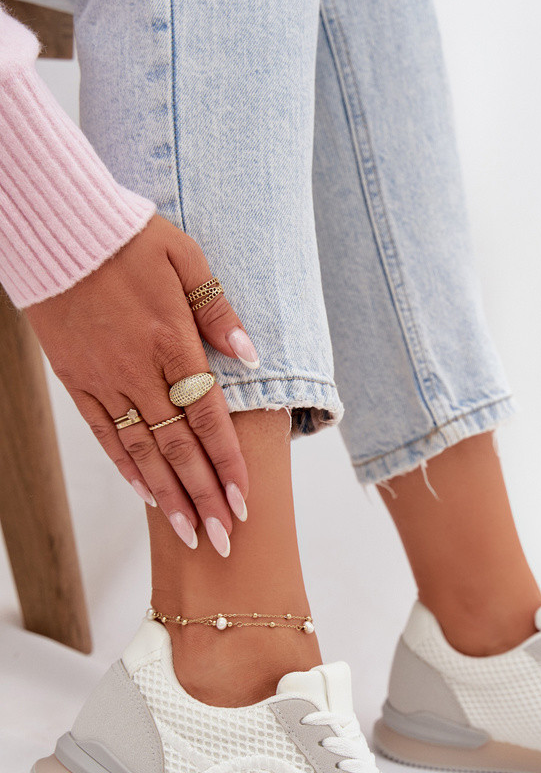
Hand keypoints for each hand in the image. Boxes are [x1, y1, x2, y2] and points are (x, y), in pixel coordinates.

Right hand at [25, 215, 257, 556]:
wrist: (57, 230)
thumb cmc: (129, 238)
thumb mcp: (186, 258)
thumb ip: (218, 311)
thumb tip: (250, 355)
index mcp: (173, 343)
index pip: (208, 418)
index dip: (227, 465)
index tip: (244, 504)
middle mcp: (140, 371)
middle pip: (178, 448)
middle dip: (204, 498)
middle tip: (224, 542)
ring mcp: (105, 380)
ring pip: (142, 452)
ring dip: (168, 497)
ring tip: (190, 534)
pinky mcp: (77, 381)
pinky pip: (105, 433)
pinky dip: (127, 467)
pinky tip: (146, 495)